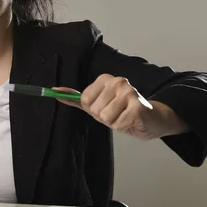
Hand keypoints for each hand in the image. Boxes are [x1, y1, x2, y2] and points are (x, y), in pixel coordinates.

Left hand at [55, 74, 185, 139]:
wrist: (151, 119)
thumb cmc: (122, 111)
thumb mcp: (97, 104)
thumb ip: (76, 99)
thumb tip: (55, 92)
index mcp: (105, 79)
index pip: (84, 100)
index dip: (93, 109)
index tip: (104, 107)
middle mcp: (117, 81)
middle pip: (94, 110)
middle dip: (104, 117)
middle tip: (117, 113)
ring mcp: (129, 92)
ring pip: (105, 118)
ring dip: (114, 122)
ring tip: (123, 116)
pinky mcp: (137, 106)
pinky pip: (117, 124)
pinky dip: (123, 127)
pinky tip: (131, 120)